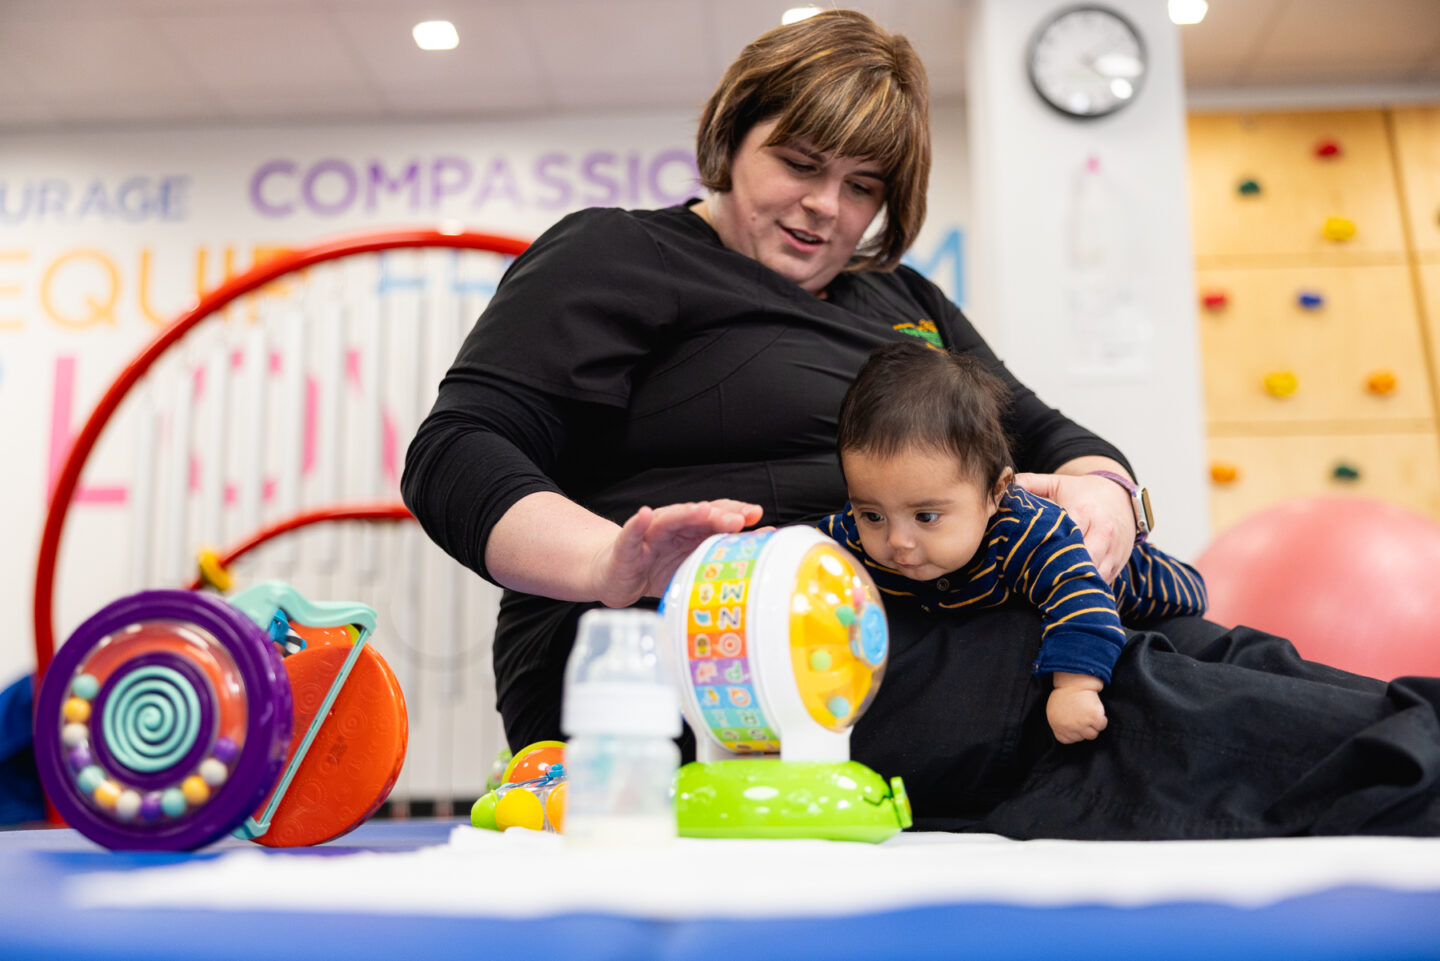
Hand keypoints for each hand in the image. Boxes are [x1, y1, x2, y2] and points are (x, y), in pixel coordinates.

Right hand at [589, 499, 763, 607]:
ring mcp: (649, 535)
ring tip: (702, 510)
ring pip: (668, 520)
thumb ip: (721, 553)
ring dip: (685, 513)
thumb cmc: (657, 568)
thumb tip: (763, 545)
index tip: (756, 515)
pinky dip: (637, 524)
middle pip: (697, 515)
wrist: (616, 576)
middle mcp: (672, 526)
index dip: (735, 512)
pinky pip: (631, 534)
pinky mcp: (626, 548)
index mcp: (691, 531)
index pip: (716, 515)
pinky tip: (644, 515)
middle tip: (738, 519)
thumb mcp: (692, 563)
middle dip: (718, 515)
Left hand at [1014, 471, 1133, 582]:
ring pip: (1092, 576)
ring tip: (1047, 587)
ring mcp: (1113, 553)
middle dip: (1059, 571)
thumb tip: (1003, 487)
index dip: (1048, 547)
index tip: (1027, 556)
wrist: (1121, 499)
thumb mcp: (1057, 483)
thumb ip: (1030, 483)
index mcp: (1086, 512)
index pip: (1068, 534)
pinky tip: (1064, 589)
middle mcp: (1104, 535)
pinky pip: (1100, 584)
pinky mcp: (1117, 566)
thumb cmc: (1083, 492)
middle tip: (1033, 579)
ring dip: (1071, 583)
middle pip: (1082, 561)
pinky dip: (1083, 587)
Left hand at [1046, 674, 1107, 743]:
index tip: (1076, 722)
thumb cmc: (1066, 693)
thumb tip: (1070, 732)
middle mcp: (1069, 727)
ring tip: (1090, 712)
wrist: (1074, 681)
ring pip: (1093, 734)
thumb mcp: (1055, 710)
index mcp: (1057, 726)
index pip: (1068, 740)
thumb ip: (1061, 723)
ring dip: (1094, 725)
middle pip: (1083, 737)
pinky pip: (1102, 725)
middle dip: (1085, 728)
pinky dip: (1102, 719)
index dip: (1075, 732)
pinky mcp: (1094, 718)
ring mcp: (1081, 724)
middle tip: (1084, 715)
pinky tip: (1096, 710)